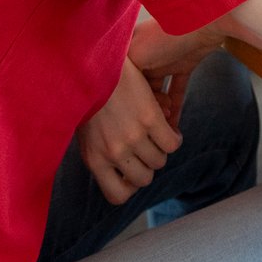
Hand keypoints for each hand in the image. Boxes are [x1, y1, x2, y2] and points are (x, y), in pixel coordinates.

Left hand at [79, 59, 183, 204]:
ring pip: (160, 161)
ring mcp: (133, 137)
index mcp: (94, 160)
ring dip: (161, 151)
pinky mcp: (150, 119)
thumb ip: (101, 156)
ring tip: (158, 137)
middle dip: (148, 167)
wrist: (95, 65)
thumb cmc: (90, 100)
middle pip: (144, 179)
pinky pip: (172, 143)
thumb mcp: (87, 135)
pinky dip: (174, 138)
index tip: (132, 172)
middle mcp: (114, 153)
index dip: (130, 187)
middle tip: (147, 150)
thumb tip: (121, 173)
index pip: (117, 196)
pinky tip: (170, 128)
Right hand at [127, 17, 223, 128]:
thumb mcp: (135, 55)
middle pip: (141, 90)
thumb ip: (123, 74)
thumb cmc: (166, 36)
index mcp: (129, 50)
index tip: (134, 116)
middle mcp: (145, 54)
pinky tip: (175, 124)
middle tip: (155, 122)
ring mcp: (165, 59)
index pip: (123, 84)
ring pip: (159, 91)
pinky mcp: (183, 64)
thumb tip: (107, 98)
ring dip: (162, 110)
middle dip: (147, 109)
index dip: (129, 103)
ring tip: (165, 127)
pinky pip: (176, 88)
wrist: (202, 22)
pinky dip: (176, 105)